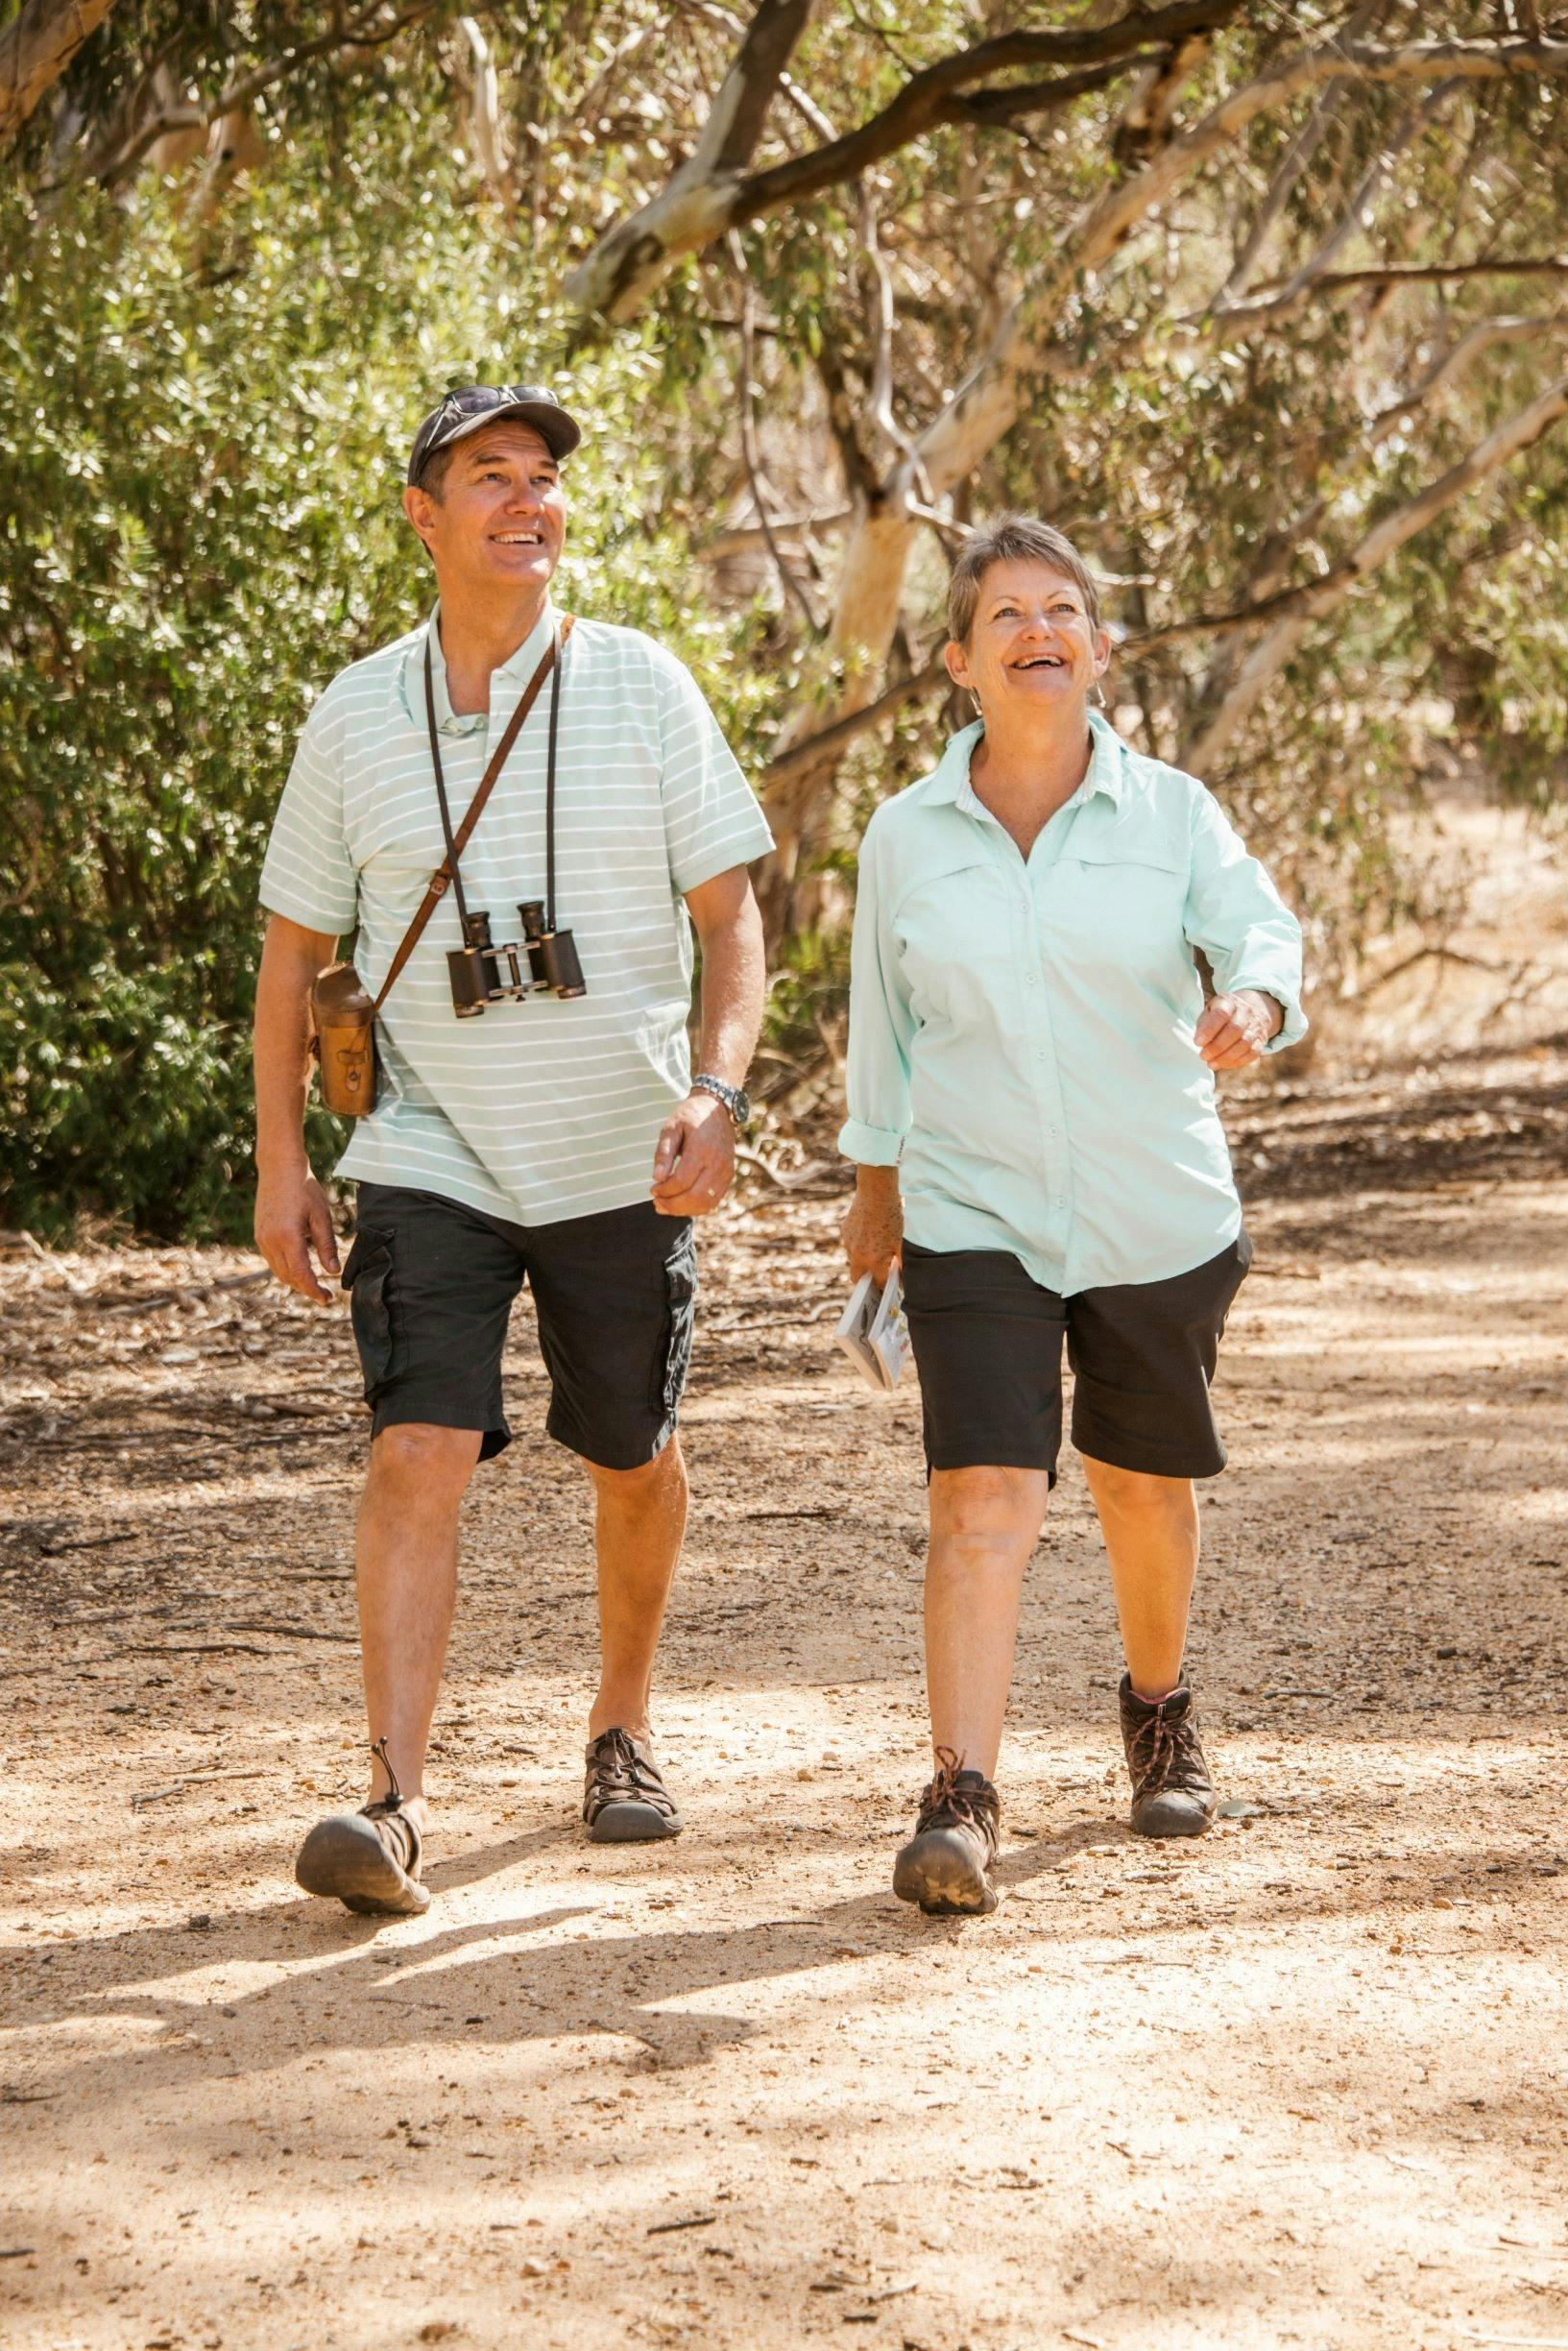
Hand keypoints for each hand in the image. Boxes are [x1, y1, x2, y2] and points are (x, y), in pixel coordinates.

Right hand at [254, 1167, 341, 1304]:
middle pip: (288, 1277)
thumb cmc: (304, 1188)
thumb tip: (333, 1272)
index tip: (327, 1299)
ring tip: (314, 1284)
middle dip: (306, 1289)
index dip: (314, 1290)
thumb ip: (327, 1246)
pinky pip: (272, 1260)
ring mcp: (261, 1238)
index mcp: (287, 1237)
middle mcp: (270, 1241)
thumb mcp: (322, 1216)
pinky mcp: (259, 1234)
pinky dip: (286, 1268)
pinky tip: (300, 1266)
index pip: (301, 1275)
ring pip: (278, 1270)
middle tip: (324, 1295)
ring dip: (295, 1281)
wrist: (279, 1167)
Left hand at [650, 1092, 735, 1216]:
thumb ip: (663, 1152)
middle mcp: (718, 1163)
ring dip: (684, 1210)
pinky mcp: (728, 1176)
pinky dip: (696, 1207)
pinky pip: (713, 1200)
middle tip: (656, 1203)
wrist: (717, 1109)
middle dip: (673, 1205)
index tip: (652, 1189)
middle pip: (695, 1197)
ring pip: (706, 1203)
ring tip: (666, 1206)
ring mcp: (726, 1171)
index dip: (665, 1190)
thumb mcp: (671, 1127)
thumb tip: (656, 1177)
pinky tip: (681, 1204)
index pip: (682, 1181)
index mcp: (702, 1149)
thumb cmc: (690, 1116)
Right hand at [841, 1168, 902, 1282]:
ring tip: (875, 1250)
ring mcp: (848, 1242)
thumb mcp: (900, 1242)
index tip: (888, 1288)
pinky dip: (858, 1244)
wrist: (876, 1191)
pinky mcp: (844, 1230)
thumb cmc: (893, 1215)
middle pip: (857, 1278)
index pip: (878, 1283)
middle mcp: (858, 1255)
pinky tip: (869, 1234)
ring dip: (862, 1260)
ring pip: (853, 1260)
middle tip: (877, 1276)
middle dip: (866, 1281)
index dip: (884, 1286)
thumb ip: (899, 1262)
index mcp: (874, 1260)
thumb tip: (900, 1277)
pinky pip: (850, 1244)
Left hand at [1196, 989, 1280, 1071]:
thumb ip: (1203, 1025)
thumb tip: (1201, 1043)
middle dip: (1216, 1047)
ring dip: (1226, 1057)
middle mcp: (1245, 1011)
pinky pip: (1252, 1053)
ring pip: (1244, 1043)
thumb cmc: (1223, 1014)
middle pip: (1234, 1030)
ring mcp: (1256, 1025)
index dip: (1209, 1030)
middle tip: (1203, 1056)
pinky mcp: (1262, 1039)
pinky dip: (1237, 1062)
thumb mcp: (1209, 1011)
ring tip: (1211, 1063)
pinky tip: (1225, 1064)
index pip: (1221, 1013)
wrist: (1251, 1010)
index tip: (1198, 1042)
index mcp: (1229, 1001)